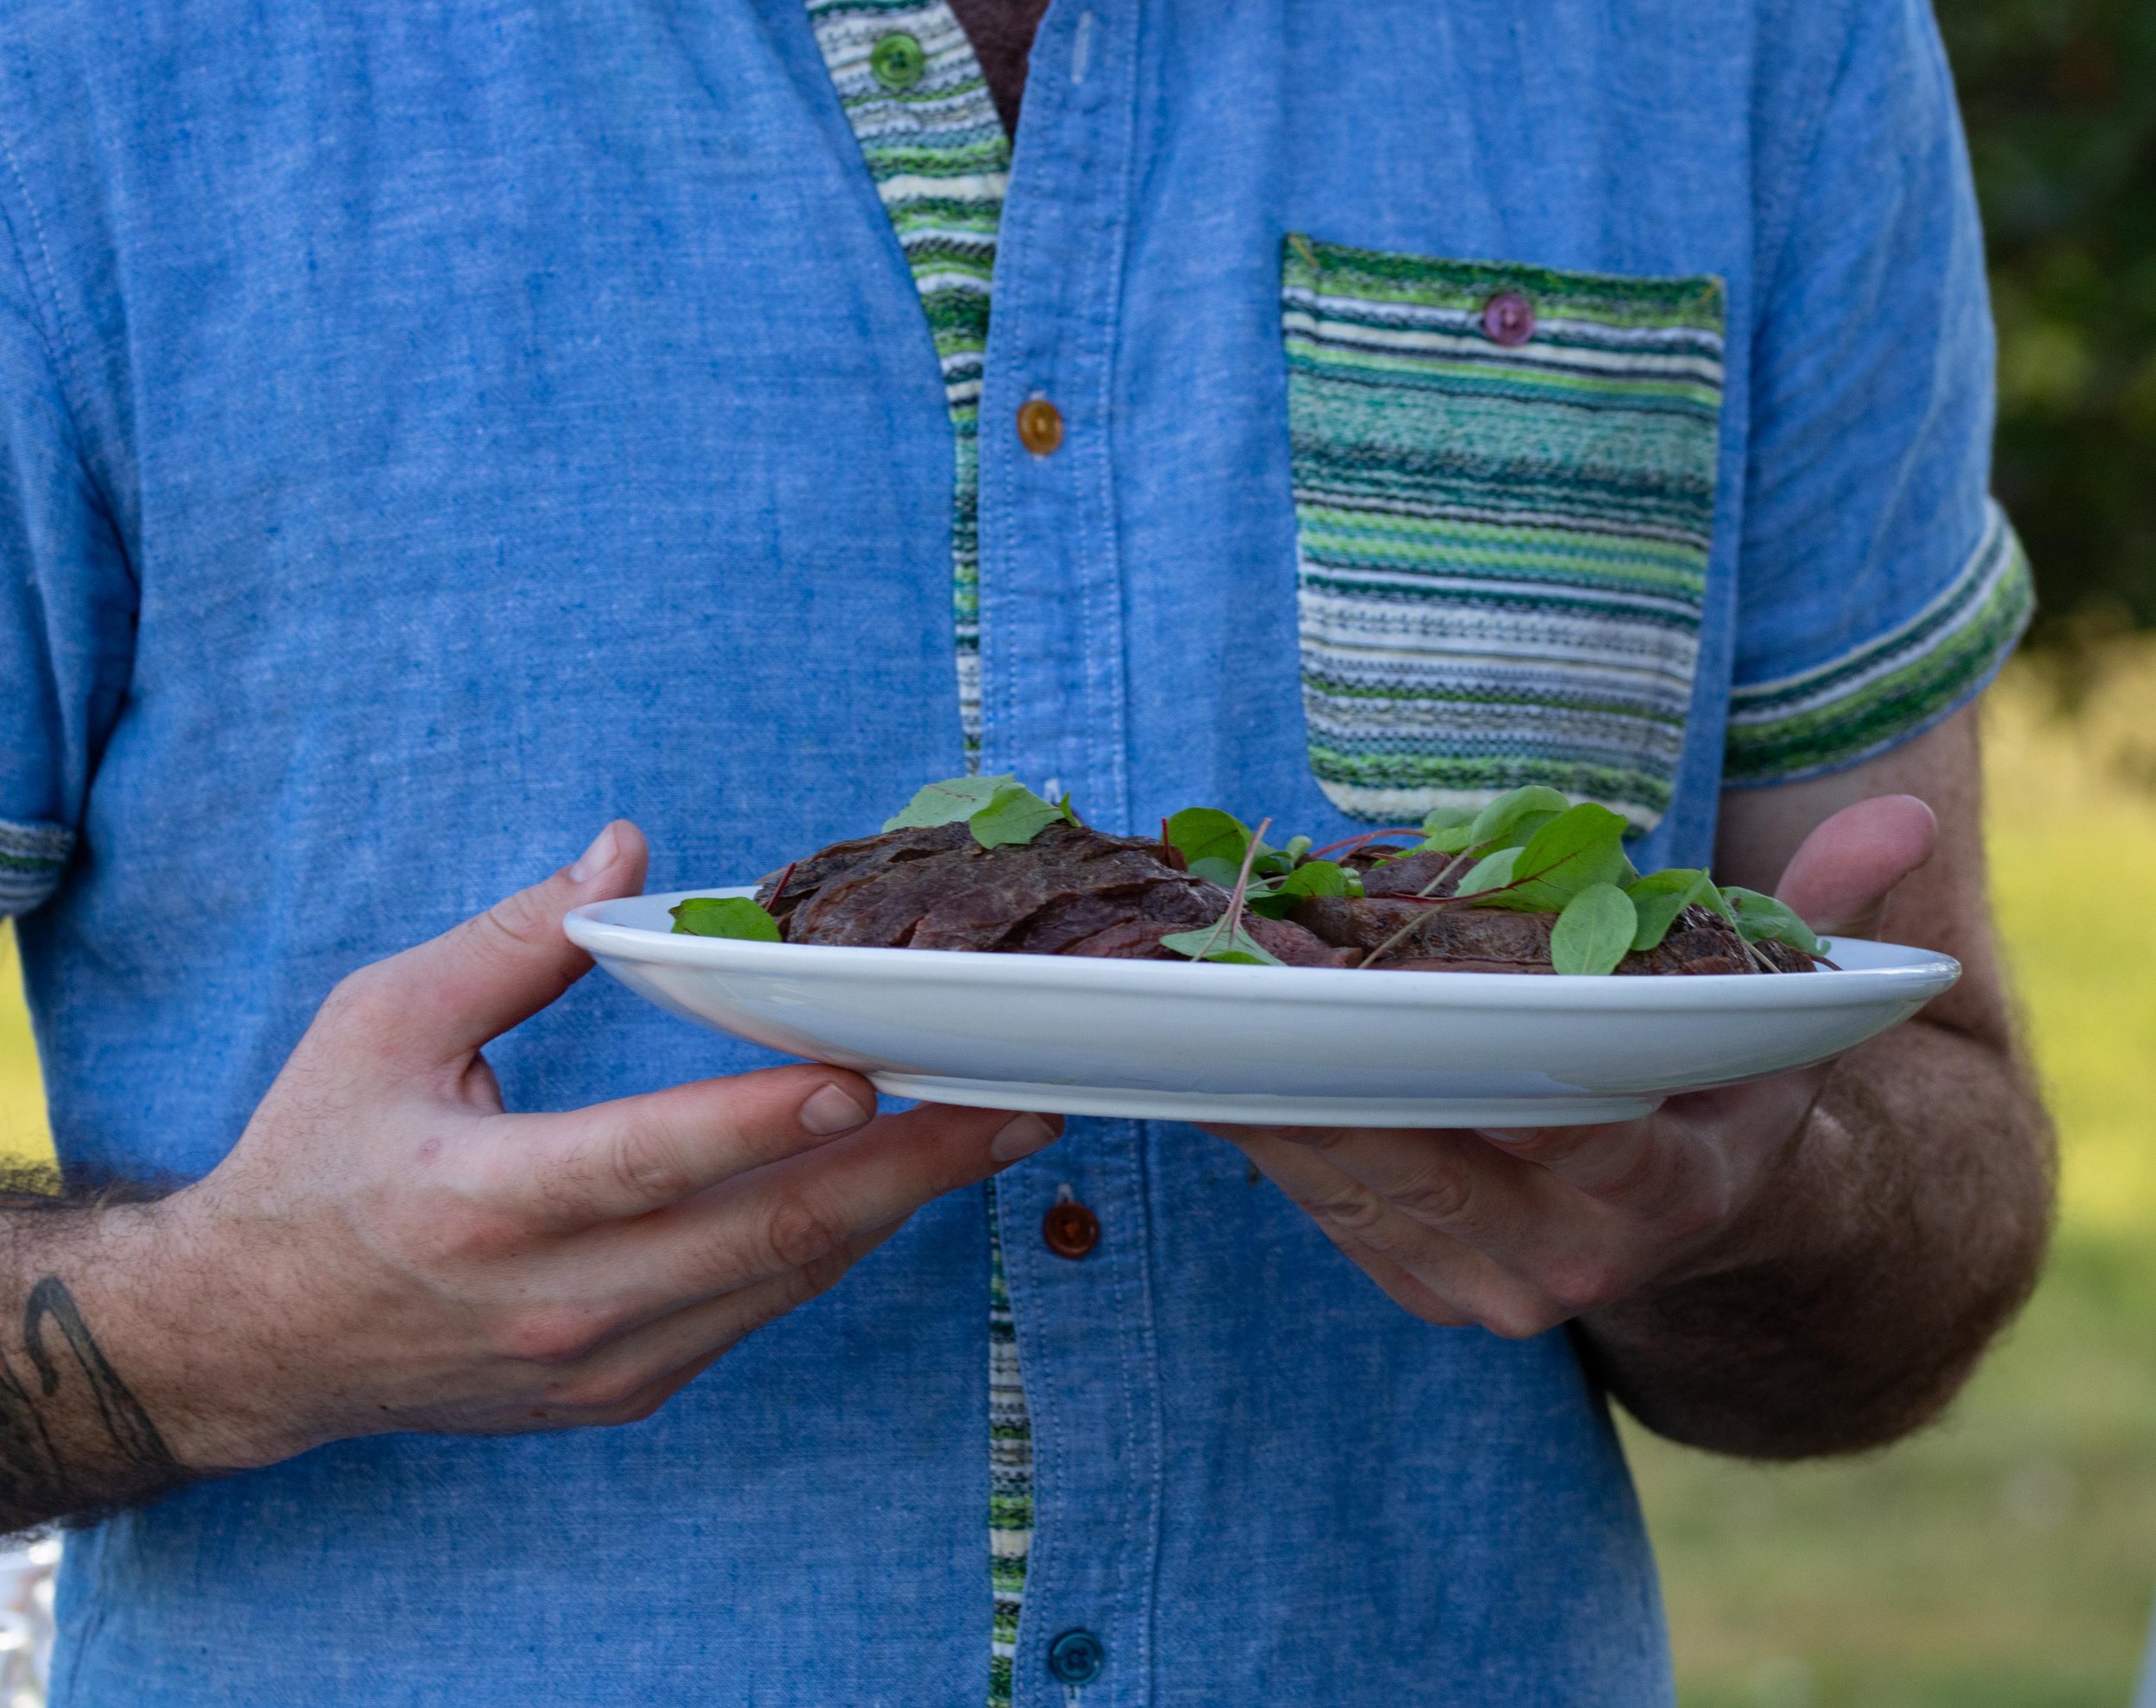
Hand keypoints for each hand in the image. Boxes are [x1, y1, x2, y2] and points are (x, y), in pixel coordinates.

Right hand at [93, 823, 1056, 1468]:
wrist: (257, 1342)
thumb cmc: (319, 1164)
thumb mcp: (383, 1025)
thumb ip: (512, 944)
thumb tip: (627, 858)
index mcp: (483, 1199)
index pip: (650, 1159)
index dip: (766, 1121)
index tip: (869, 1073)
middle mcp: (555, 1300)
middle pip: (765, 1234)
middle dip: (910, 1167)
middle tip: (1016, 1107)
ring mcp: (600, 1360)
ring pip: (785, 1278)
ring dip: (900, 1205)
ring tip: (996, 1134)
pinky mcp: (625, 1389)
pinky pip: (759, 1310)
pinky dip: (834, 1241)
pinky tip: (899, 1182)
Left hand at [1212, 797, 1936, 1337]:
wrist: (1709, 1236)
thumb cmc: (1733, 1093)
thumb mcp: (1792, 1015)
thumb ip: (1830, 921)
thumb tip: (1903, 818)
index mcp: (1668, 1185)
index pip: (1570, 1125)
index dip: (1472, 1061)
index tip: (1380, 988)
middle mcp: (1570, 1259)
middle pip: (1424, 1150)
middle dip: (1328, 1052)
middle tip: (1246, 957)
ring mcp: (1484, 1285)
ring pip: (1352, 1179)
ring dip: (1270, 1081)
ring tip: (1202, 985)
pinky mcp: (1417, 1283)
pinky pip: (1322, 1203)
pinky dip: (1267, 1122)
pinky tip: (1216, 1048)